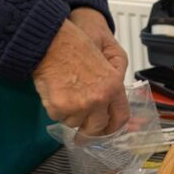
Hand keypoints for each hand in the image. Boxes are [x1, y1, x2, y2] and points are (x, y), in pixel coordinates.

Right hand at [34, 18, 129, 136]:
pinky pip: (58, 117)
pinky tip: (55, 92)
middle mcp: (99, 99)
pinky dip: (56, 109)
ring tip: (66, 94)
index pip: (120, 117)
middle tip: (82, 128)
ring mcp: (80, 105)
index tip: (106, 132)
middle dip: (89, 130)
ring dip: (70, 114)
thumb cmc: (76, 46)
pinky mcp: (60, 107)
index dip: (113, 128)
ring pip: (75, 123)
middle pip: (97, 127)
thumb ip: (111, 87)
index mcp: (114, 87)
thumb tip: (108, 108)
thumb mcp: (106, 62)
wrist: (52, 41)